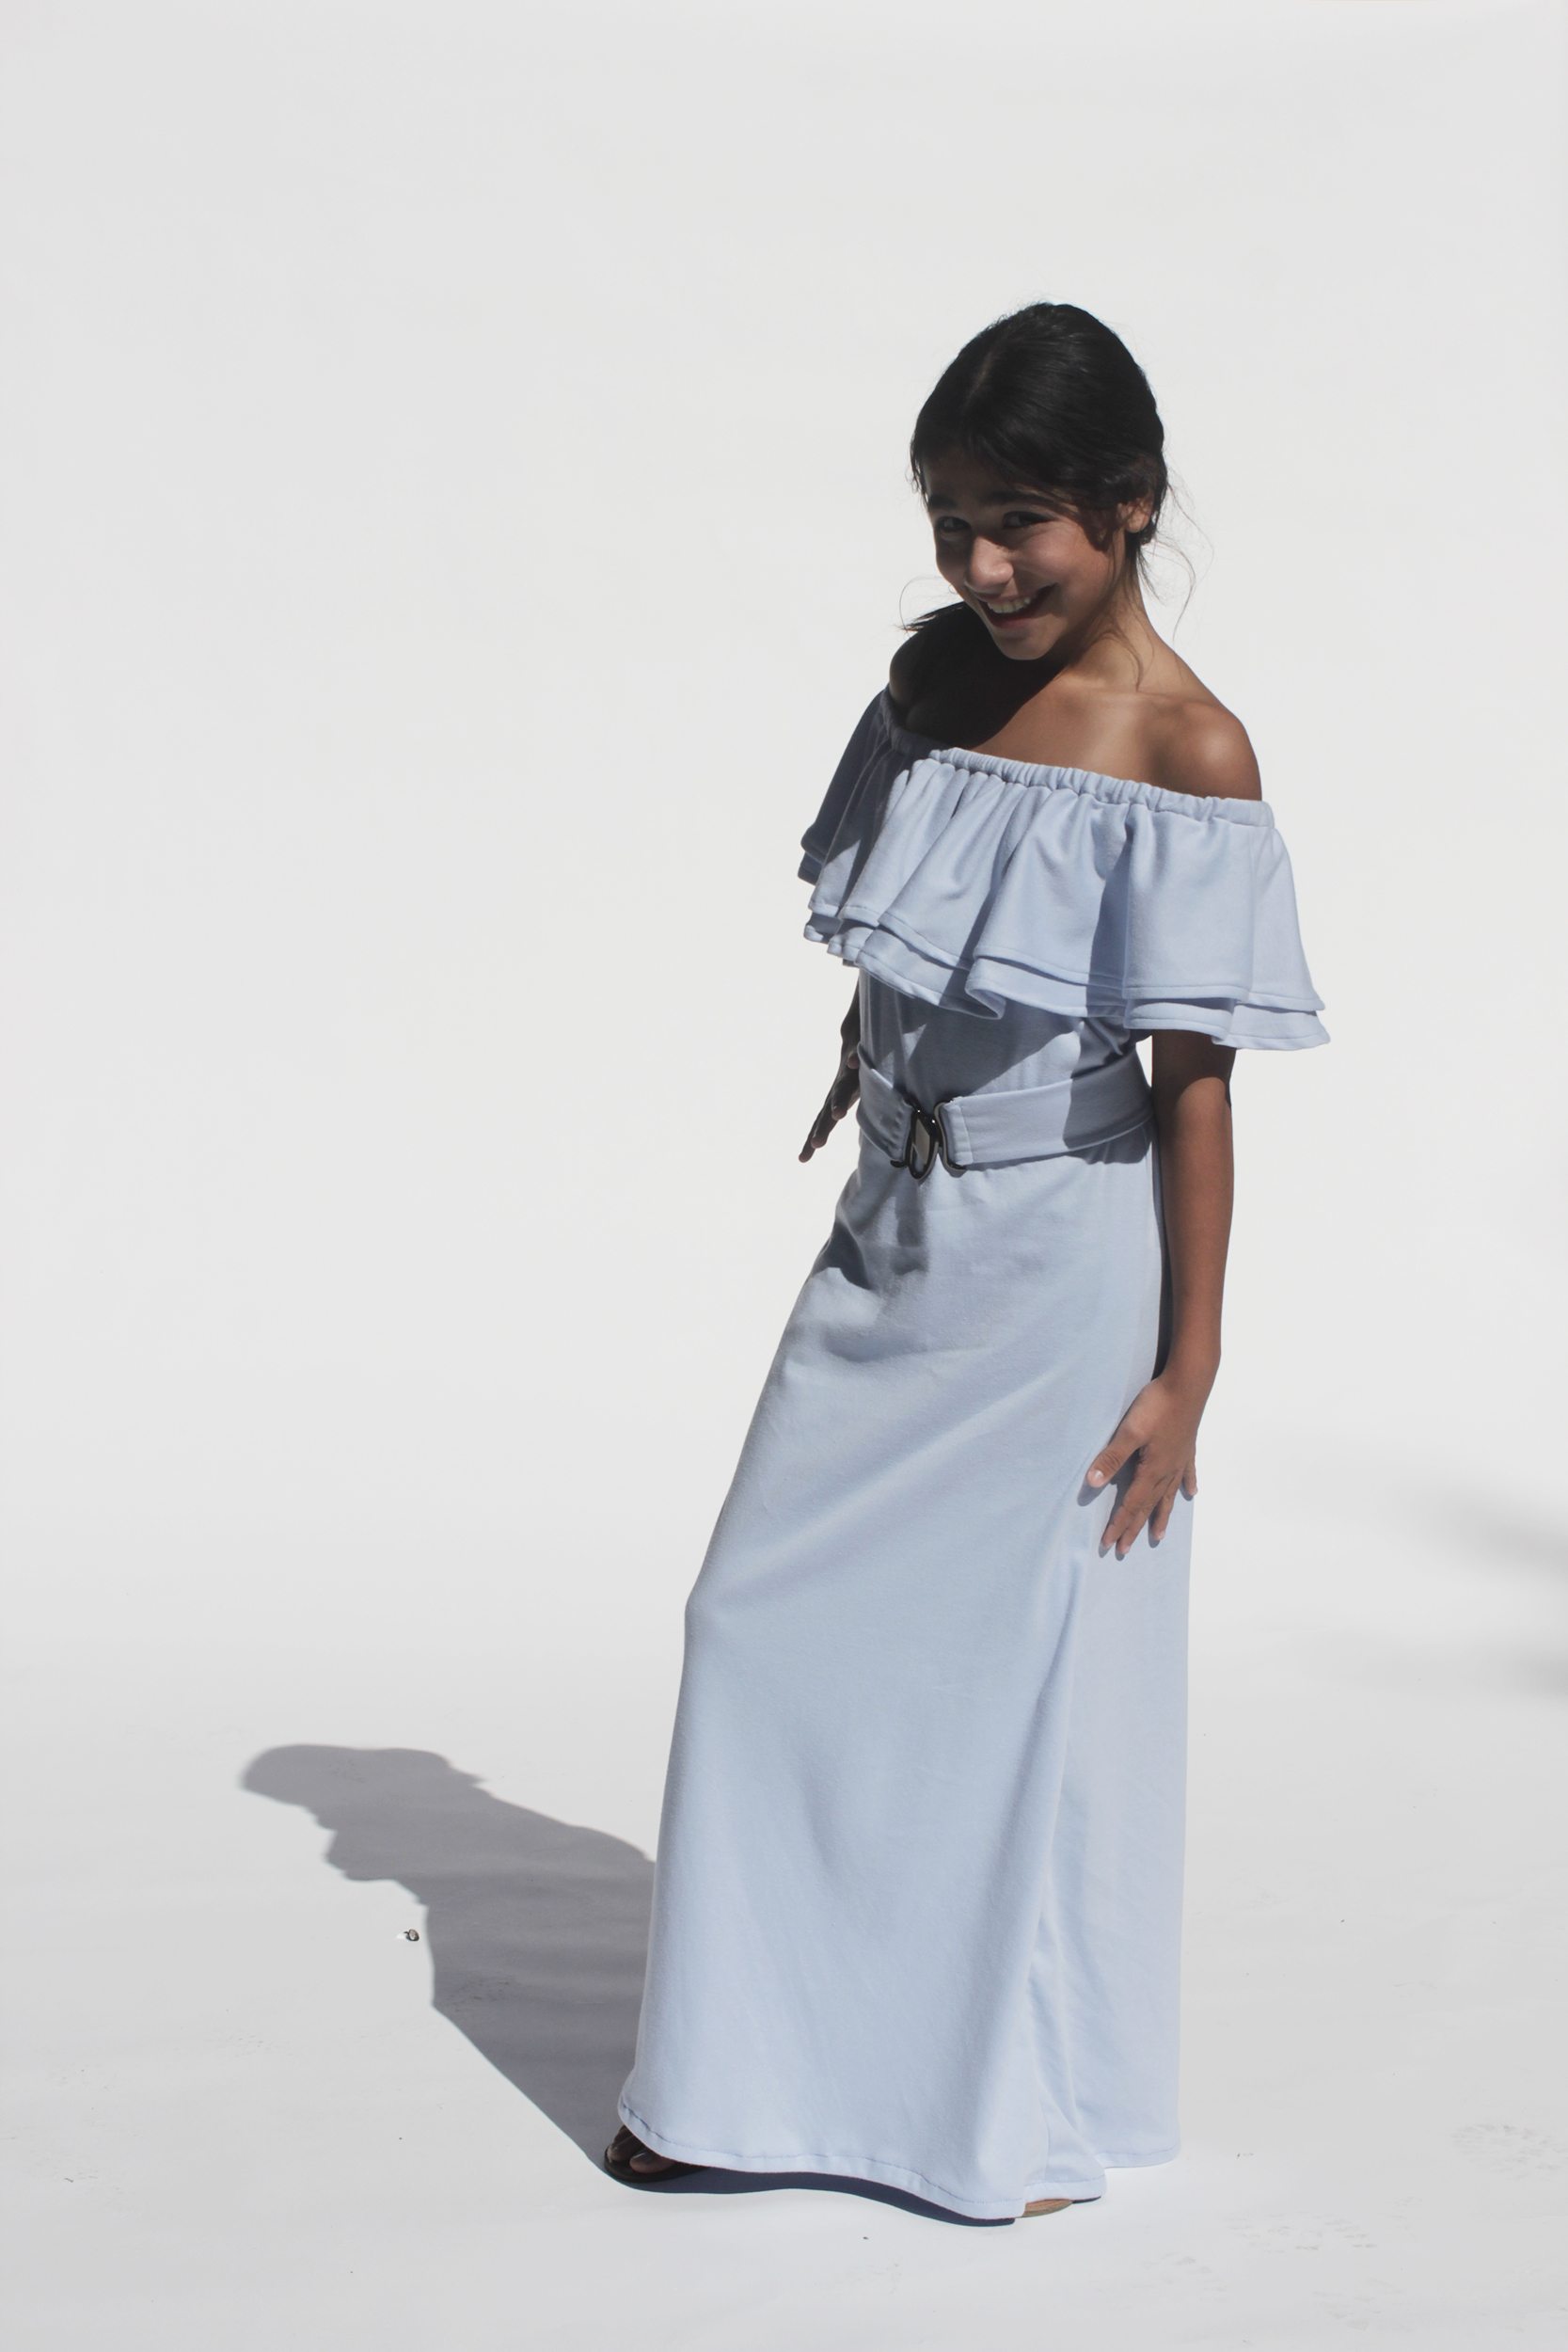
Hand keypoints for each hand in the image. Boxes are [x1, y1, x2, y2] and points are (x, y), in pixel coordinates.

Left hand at [799, 1040, 859, 1160]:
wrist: (855, 1031)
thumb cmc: (855, 1066)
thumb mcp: (851, 1090)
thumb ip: (846, 1107)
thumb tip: (842, 1131)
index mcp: (837, 1098)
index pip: (822, 1121)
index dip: (813, 1138)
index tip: (802, 1160)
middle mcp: (839, 1086)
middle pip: (829, 1110)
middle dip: (823, 1128)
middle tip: (817, 1144)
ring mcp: (848, 1070)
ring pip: (842, 1086)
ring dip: (839, 1100)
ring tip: (838, 1115)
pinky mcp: (858, 1050)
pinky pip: (856, 1054)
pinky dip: (854, 1059)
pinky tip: (852, 1063)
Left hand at [1085, 1369, 1208, 1556]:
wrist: (1189, 1384)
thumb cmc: (1158, 1405)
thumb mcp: (1130, 1431)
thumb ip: (1111, 1456)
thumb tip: (1093, 1481)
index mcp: (1152, 1469)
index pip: (1131, 1504)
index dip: (1119, 1524)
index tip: (1109, 1543)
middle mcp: (1168, 1470)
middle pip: (1148, 1506)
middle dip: (1134, 1527)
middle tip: (1125, 1549)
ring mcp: (1180, 1459)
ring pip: (1168, 1495)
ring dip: (1161, 1515)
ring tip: (1159, 1535)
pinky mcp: (1187, 1447)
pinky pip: (1187, 1473)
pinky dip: (1187, 1485)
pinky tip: (1191, 1494)